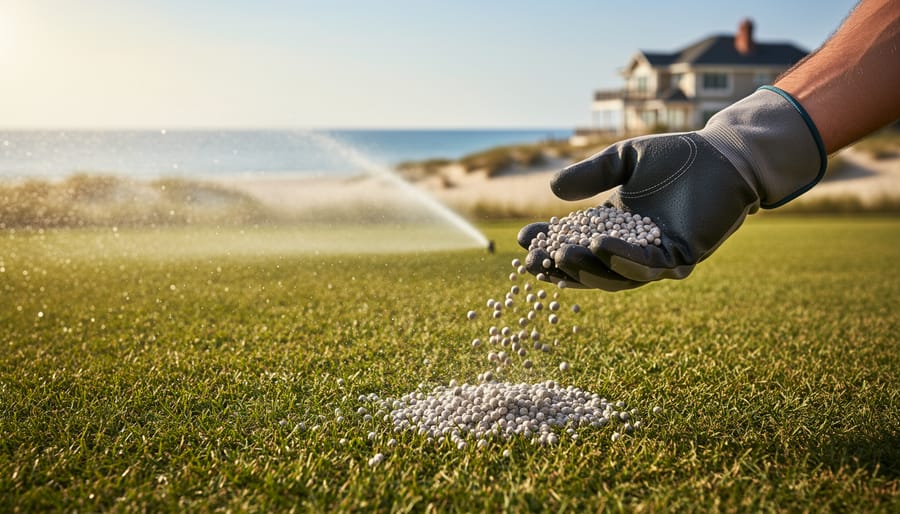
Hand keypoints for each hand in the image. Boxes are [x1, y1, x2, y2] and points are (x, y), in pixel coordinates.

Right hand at [518, 87, 825, 289]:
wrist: (725, 156)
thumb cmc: (678, 156)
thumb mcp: (623, 159)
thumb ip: (591, 174)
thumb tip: (552, 190)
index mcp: (615, 227)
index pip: (574, 240)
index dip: (548, 242)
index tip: (523, 240)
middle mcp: (633, 247)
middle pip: (590, 265)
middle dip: (560, 264)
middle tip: (534, 260)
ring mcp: (656, 256)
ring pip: (615, 273)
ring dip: (587, 266)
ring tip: (562, 254)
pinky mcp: (681, 258)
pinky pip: (647, 266)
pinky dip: (622, 258)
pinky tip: (600, 246)